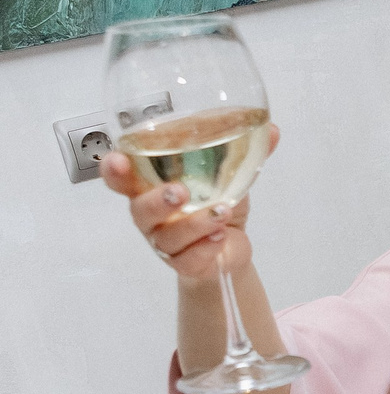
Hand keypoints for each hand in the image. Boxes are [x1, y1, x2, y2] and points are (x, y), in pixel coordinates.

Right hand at [100, 141, 273, 282]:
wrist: (231, 242)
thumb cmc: (214, 199)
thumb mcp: (229, 173)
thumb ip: (244, 152)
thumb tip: (272, 129)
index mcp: (150, 185)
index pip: (119, 177)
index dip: (113, 170)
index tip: (118, 160)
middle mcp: (151, 214)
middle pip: (139, 210)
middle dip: (157, 200)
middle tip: (180, 191)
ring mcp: (164, 241)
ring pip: (167, 237)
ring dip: (195, 224)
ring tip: (222, 212)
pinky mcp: (182, 263)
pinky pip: (186, 260)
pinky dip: (205, 248)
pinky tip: (221, 237)